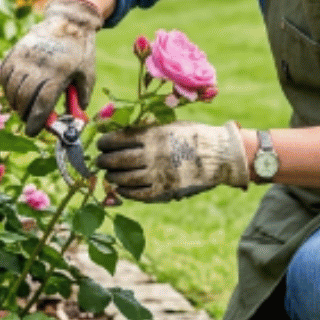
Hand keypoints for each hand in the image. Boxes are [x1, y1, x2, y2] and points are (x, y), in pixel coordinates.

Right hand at [0, 0, 102, 135]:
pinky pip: (5, 74)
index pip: (42, 103)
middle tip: (30, 120)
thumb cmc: (80, 51)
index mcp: (59, 72)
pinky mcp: (16, 50)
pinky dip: (7, 87)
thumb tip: (75, 115)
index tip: (33, 132)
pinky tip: (14, 93)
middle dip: (25, 114)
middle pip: (24, 98)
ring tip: (22, 108)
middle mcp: (39, 64)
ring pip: (12, 88)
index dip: (36, 121)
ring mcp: (25, 56)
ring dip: (15, 103)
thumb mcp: (88, 73)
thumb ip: (82, 96)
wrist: (69, 20)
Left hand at [95, 121, 248, 202]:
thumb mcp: (170, 125)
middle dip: (104, 161)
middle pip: (118, 160)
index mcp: (154, 135)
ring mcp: (159, 174)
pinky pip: (139, 194)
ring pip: (125, 178)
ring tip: (110, 175)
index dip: (105, 142)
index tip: (100, 144)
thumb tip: (120, 132)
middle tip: (100, 161)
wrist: (219, 155)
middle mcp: (154, 154)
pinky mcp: (165, 190)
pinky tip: (121, 189)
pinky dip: (126, 192)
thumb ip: (147, 129)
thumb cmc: (193, 136)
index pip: (119, 139)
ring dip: (113, 177)